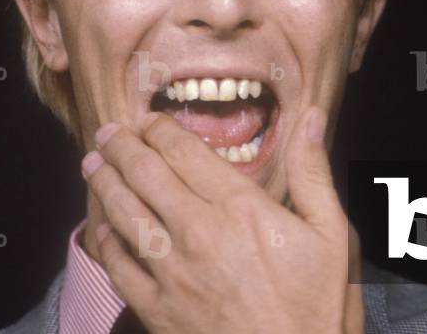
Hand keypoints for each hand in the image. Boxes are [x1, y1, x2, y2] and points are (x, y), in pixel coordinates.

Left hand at [81, 106, 362, 333]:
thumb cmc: (318, 305)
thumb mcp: (333, 234)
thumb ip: (313, 173)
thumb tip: (312, 118)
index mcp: (240, 207)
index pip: (185, 152)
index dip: (161, 129)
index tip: (151, 119)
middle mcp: (198, 232)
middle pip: (145, 175)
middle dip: (122, 147)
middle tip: (107, 133)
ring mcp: (172, 272)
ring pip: (124, 214)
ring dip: (105, 184)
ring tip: (93, 166)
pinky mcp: (158, 309)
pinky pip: (120, 267)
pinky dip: (106, 242)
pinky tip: (102, 229)